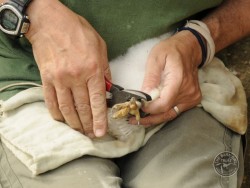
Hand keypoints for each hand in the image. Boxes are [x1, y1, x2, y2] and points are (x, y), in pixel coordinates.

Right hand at [26, 0, 109, 136]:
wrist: (50, 22)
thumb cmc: (78, 32)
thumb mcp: (100, 47)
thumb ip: (105, 70)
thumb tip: (107, 89)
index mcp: (93, 69)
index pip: (97, 101)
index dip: (99, 119)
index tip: (100, 132)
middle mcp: (76, 77)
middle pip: (83, 108)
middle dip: (87, 124)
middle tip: (91, 134)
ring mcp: (59, 79)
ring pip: (67, 109)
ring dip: (74, 123)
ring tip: (79, 131)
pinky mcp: (46, 79)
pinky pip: (51, 101)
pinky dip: (57, 114)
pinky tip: (63, 120)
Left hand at [130, 31, 201, 125]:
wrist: (189, 49)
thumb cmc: (170, 50)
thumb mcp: (156, 58)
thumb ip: (150, 77)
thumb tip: (144, 96)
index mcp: (178, 79)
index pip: (164, 103)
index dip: (149, 109)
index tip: (137, 107)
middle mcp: (188, 92)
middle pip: (166, 112)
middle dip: (148, 118)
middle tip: (132, 120)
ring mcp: (192, 97)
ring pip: (170, 114)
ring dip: (154, 118)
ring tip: (140, 119)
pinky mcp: (193, 100)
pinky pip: (175, 111)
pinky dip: (163, 114)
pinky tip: (151, 113)